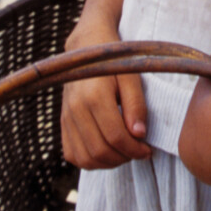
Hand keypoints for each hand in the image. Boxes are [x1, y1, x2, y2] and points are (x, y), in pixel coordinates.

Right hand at [60, 14, 150, 169]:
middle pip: (99, 151)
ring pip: (85, 158)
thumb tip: (139, 134)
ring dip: (108, 163)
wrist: (86, 48)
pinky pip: (72, 154)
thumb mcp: (132, 77)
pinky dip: (91, 161)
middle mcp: (75, 109)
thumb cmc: (114, 62)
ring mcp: (66, 117)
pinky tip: (107, 151)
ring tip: (125, 152)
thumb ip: (136, 105)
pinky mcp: (62, 123)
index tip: (148, 150)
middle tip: (139, 152)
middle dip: (124, 158)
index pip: (115, 137)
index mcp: (94, 96)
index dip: (134, 150)